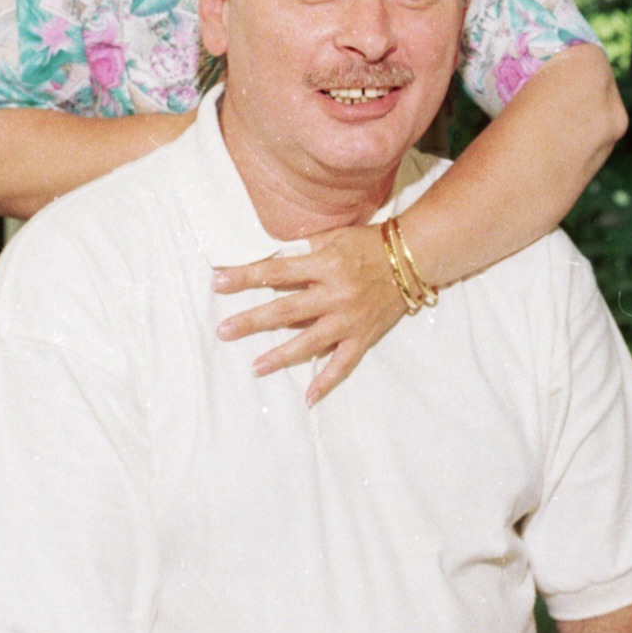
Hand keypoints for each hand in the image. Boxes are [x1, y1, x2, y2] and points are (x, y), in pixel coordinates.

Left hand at [212, 223, 406, 405]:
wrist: (413, 257)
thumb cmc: (370, 242)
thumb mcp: (335, 234)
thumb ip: (304, 247)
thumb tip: (271, 254)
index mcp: (325, 265)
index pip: (277, 272)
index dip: (246, 278)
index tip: (219, 283)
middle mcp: (335, 294)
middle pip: (286, 310)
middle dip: (252, 321)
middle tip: (224, 331)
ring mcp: (349, 319)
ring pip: (309, 342)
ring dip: (280, 355)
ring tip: (255, 367)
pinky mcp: (364, 336)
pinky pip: (343, 364)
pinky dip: (326, 381)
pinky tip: (308, 397)